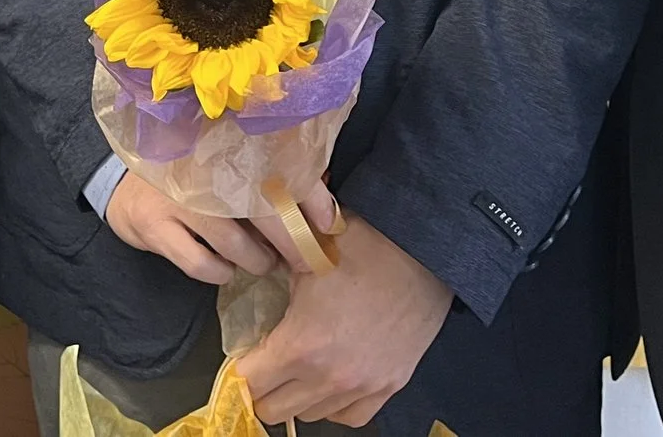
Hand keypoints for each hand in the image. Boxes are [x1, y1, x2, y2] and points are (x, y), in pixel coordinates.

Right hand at [103, 173, 338, 283]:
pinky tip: (224, 268)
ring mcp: (178, 197)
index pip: (281, 166)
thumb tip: (319, 205)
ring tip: (263, 263)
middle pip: (264, 209)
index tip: (330, 223)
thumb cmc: (189, 179)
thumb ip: (263, 179)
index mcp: (226, 144)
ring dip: (257, 261)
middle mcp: (203, 166)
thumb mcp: (222, 168)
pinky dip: (221, 272)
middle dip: (292, 242)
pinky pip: (202, 263)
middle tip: (307, 261)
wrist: (123, 185)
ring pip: (235, 243)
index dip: (312, 196)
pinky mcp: (156, 226)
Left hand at [238, 215, 450, 426]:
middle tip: (265, 363)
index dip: (238, 368)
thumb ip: (268, 278)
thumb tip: (244, 281)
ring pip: (311, 416)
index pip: (249, 382)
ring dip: (297, 396)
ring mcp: (363, 386)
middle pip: (274, 410)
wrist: (423, 253)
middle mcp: (331, 376)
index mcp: (302, 345)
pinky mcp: (390, 386)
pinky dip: (334, 405)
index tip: (242, 357)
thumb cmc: (363, 246)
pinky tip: (330, 382)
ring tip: (298, 368)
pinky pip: (351, 416)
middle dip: (263, 387)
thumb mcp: (303, 254)